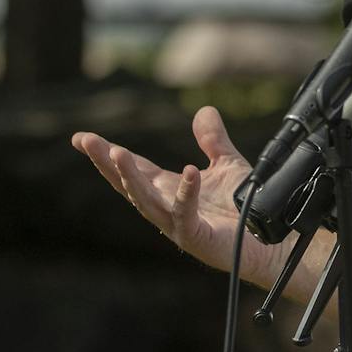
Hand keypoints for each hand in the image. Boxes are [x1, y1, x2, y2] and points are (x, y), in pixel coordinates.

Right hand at [72, 106, 288, 284]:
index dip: (108, 153)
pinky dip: (187, 193)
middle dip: (106, 163)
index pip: (134, 169)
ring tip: (117, 153)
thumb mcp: (227, 165)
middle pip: (128, 184)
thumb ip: (213, 140)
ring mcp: (178, 225)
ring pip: (146, 201)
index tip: (82, 138)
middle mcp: (167, 207)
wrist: (269, 241)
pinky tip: (189, 172)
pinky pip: (186, 214)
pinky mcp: (197, 237)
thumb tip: (203, 110)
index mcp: (169, 190)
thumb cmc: (244, 209)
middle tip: (86, 142)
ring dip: (130, 178)